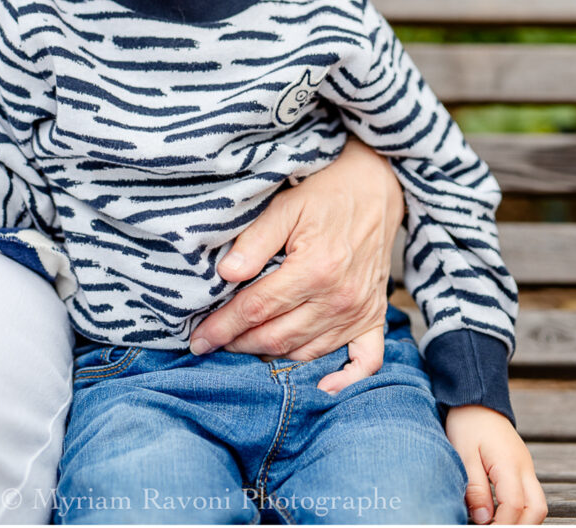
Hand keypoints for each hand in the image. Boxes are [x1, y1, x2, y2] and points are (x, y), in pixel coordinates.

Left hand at [190, 137, 402, 380]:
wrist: (377, 186)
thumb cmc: (326, 192)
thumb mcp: (285, 205)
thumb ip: (255, 241)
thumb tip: (226, 274)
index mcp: (314, 269)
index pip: (257, 309)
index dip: (223, 327)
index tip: (198, 340)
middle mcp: (338, 298)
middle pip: (277, 337)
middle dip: (238, 344)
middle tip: (212, 344)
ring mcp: (358, 311)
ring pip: (306, 351)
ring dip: (272, 356)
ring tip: (243, 348)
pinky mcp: (374, 316)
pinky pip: (364, 361)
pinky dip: (345, 379)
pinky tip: (323, 388)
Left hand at [445, 405, 545, 523]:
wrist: (477, 400)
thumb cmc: (468, 425)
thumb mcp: (463, 455)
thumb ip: (475, 487)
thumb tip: (484, 518)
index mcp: (510, 463)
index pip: (514, 505)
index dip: (502, 525)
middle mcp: (524, 467)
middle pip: (537, 509)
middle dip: (521, 526)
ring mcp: (526, 468)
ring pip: (537, 505)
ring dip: (523, 520)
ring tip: (499, 525)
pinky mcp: (522, 469)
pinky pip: (529, 496)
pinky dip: (520, 511)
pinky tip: (500, 515)